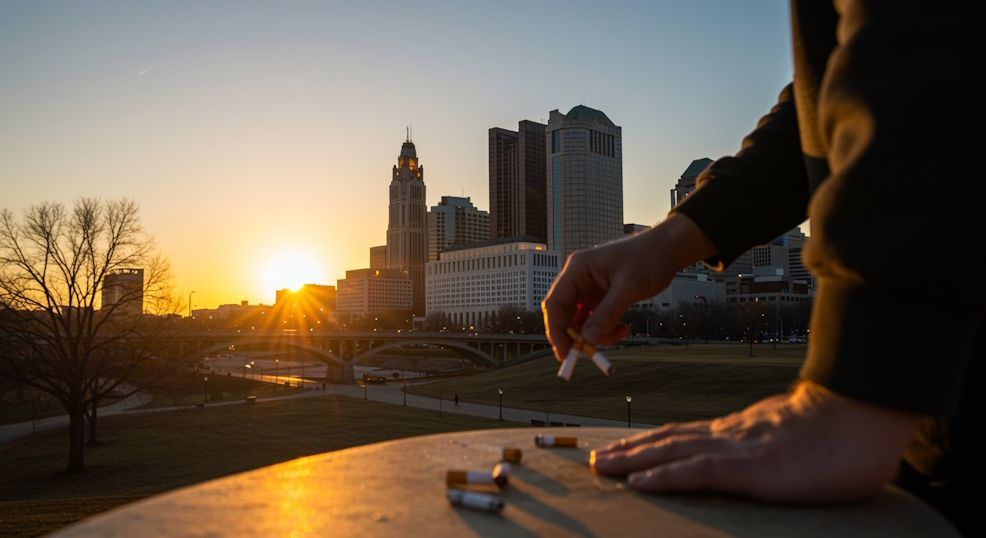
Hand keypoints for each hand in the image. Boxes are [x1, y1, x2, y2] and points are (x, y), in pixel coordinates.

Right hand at [541, 213, 714, 360]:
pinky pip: (595, 321)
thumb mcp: (629, 287)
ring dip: (595, 335)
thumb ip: (608, 313)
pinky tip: (623, 329)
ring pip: (580, 321)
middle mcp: (579, 279)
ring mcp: (589, 289)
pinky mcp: (600, 298)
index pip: (555, 303)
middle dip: (576, 336)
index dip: (556, 330)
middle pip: (564, 315)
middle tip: (589, 354)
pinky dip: (605, 330)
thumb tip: (587, 339)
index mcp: (577, 269)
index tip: (564, 353)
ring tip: (618, 335)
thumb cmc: (648, 258)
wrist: (667, 250)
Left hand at [591, 381, 920, 501]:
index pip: (684, 436)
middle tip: (595, 459)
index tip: (623, 450)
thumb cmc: (841, 435)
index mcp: (740, 434)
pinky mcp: (751, 468)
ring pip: (672, 452)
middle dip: (629, 450)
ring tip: (600, 466)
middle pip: (668, 440)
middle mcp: (729, 436)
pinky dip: (664, 476)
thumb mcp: (795, 442)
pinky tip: (638, 482)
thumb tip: (764, 460)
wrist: (863, 420)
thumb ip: (772, 448)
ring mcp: (737, 450)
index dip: (651, 443)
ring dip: (632, 460)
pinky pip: (697, 471)